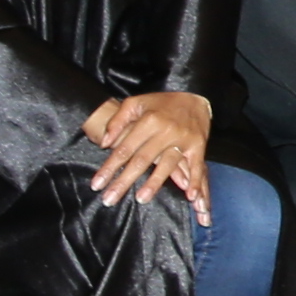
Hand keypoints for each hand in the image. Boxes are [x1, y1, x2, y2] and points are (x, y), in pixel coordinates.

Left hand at [82, 87, 212, 206]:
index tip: (96, 185)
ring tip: (140, 200)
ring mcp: (183, 139)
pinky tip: (190, 196)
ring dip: (154, 183)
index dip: (109, 168)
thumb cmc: (160, 103)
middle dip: (123, 182)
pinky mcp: (198, 145)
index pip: (124, 149)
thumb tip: (104, 143)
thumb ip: (118, 121)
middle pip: (141, 160)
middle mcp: (165, 131)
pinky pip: (196, 165)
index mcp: (148, 121)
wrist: (193, 95)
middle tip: (109, 200)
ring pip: (166, 165)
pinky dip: (195, 181)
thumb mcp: (135, 103)